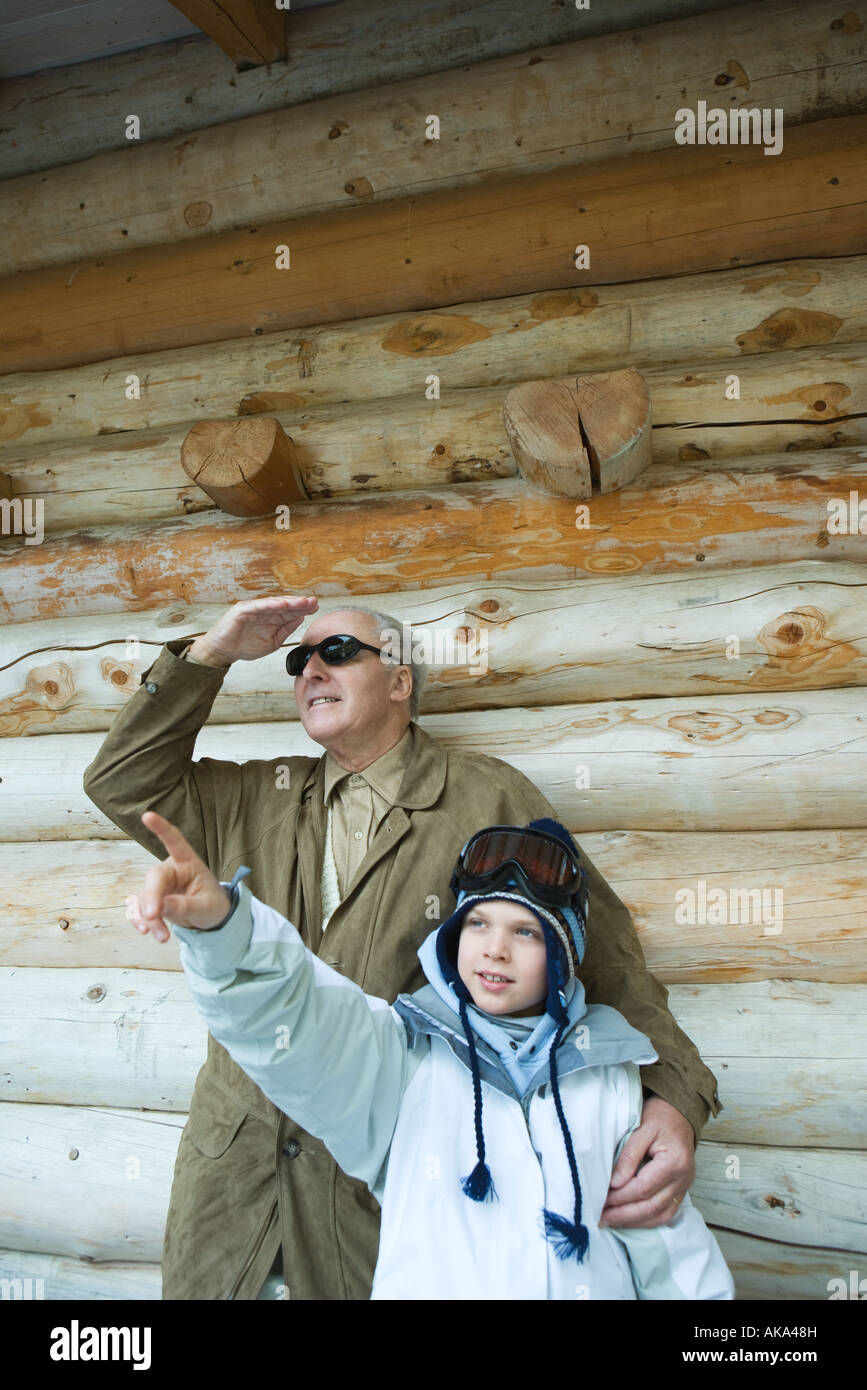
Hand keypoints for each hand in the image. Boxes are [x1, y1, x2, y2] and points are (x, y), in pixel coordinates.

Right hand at [125, 811, 231, 941]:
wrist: (210, 919)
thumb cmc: (212, 905)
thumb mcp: (206, 907)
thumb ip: (185, 905)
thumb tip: (161, 906)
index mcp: (188, 863)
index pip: (175, 841)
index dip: (162, 828)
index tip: (148, 815)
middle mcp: (171, 871)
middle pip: (154, 878)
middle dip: (151, 898)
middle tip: (153, 917)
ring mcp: (159, 886)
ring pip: (144, 897)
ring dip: (148, 917)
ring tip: (162, 936)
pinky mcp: (151, 900)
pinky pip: (138, 909)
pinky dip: (140, 921)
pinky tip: (146, 931)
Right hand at [189, 595, 317, 666]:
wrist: (223, 651)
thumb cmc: (244, 645)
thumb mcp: (272, 642)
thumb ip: (285, 630)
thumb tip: (300, 619)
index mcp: (271, 618)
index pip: (290, 612)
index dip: (303, 609)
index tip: (316, 607)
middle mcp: (264, 611)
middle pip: (285, 605)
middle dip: (300, 603)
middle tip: (313, 601)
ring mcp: (253, 609)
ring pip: (274, 603)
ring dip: (289, 602)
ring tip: (302, 601)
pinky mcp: (242, 610)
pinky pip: (258, 606)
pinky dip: (270, 604)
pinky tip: (282, 604)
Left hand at [599, 1095, 694, 1227]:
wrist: (680, 1114)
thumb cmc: (660, 1118)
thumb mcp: (642, 1129)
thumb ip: (629, 1156)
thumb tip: (615, 1183)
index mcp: (675, 1161)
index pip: (643, 1188)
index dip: (620, 1196)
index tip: (601, 1198)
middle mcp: (683, 1179)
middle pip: (651, 1207)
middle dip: (623, 1215)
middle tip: (601, 1217)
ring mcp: (684, 1187)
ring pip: (659, 1215)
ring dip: (633, 1222)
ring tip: (610, 1221)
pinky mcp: (681, 1191)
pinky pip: (665, 1214)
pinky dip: (646, 1220)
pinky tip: (629, 1220)